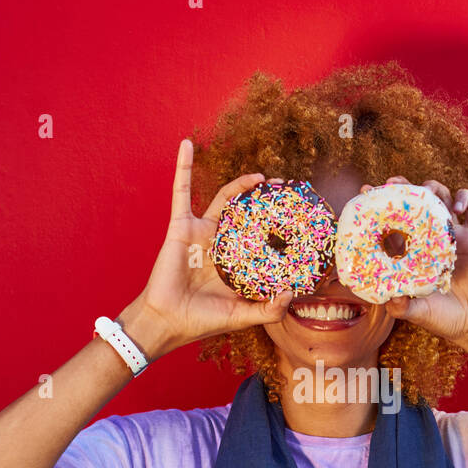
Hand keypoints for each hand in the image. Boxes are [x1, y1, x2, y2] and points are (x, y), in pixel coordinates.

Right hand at [118, 140, 293, 359]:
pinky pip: (181, 191)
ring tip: (262, 176)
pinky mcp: (180, 226)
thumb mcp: (243, 316)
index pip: (261, 238)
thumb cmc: (202, 321)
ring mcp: (201, 232)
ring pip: (223, 199)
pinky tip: (187, 145)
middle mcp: (220, 244)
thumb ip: (270, 309)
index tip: (299, 218)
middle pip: (247, 213)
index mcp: (235, 261)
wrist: (167, 321)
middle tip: (286, 190)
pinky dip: (183, 167)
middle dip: (266, 202)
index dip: (279, 228)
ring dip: (241, 184)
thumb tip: (293, 292)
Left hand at [365, 176, 467, 353]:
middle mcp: (430, 239)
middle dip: (404, 188)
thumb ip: (402, 307)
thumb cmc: (443, 319)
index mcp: (412, 253)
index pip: (392, 223)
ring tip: (427, 191)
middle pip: (416, 203)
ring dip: (434, 188)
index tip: (366, 193)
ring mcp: (453, 235)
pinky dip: (466, 197)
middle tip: (392, 183)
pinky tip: (457, 207)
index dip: (380, 207)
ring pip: (442, 198)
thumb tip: (388, 298)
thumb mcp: (418, 313)